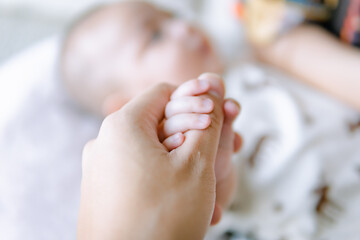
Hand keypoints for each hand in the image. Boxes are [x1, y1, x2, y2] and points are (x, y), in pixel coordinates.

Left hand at [78, 74, 226, 239]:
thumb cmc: (159, 222)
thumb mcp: (197, 165)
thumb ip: (209, 121)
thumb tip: (214, 89)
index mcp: (121, 126)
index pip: (164, 93)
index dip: (195, 102)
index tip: (214, 120)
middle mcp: (104, 143)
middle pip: (157, 122)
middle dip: (191, 134)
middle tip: (219, 152)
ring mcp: (100, 169)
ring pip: (150, 149)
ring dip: (181, 159)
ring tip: (205, 184)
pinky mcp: (102, 191)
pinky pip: (137, 171)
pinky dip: (162, 176)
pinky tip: (183, 199)